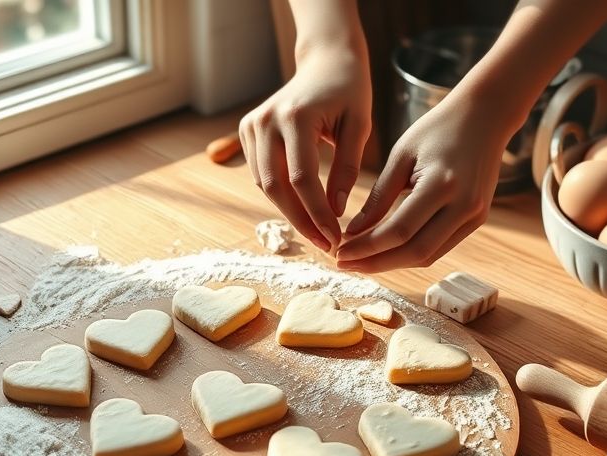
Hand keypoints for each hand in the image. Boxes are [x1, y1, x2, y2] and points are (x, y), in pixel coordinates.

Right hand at [239, 44, 371, 251]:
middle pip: (276, 186)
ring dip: (290, 212)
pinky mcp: (247, 130)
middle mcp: (266, 120)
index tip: (336, 237)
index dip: (318, 214)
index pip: (301, 179)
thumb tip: (336, 211)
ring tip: (317, 231)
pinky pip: (262, 174)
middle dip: (301, 221)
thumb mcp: (359, 126)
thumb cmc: (349, 91)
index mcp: (295, 116)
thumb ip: (346, 168)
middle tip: (325, 244)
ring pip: (265, 184)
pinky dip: (281, 195)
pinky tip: (304, 209)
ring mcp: (252, 125)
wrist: (325, 61)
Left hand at [335, 96, 508, 271]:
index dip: (367, 248)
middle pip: (415, 252)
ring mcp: (474, 216)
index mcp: (442, 184)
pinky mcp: (477, 220)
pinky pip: (440, 247)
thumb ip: (379, 197)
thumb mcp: (401, 156)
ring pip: (428, 256)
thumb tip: (354, 232)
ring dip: (392, 263)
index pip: (399, 231)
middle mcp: (464, 206)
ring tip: (361, 261)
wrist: (486, 116)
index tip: (340, 253)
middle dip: (376, 263)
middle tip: (344, 264)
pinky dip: (411, 253)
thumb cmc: (438, 128)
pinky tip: (386, 251)